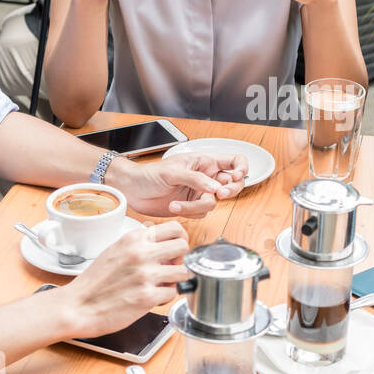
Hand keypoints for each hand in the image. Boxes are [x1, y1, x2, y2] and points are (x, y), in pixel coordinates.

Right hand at [55, 222, 190, 337]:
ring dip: (175, 279)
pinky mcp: (148, 297)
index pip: (174, 228)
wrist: (78, 306)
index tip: (176, 249)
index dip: (180, 239)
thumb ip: (137, 242)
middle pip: (183, 246)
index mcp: (134, 239)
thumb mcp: (115, 250)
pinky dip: (165, 297)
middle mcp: (142, 253)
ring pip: (183, 271)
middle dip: (180, 258)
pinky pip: (173, 293)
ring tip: (161, 284)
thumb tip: (156, 232)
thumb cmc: (94, 281)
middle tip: (171, 267)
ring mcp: (146, 275)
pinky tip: (152, 297)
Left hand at [107, 153, 247, 217]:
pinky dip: (188, 213)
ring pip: (214, 203)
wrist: (133, 190)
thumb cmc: (149, 174)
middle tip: (218, 194)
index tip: (236, 176)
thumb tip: (215, 187)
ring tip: (177, 204)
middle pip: (232, 185)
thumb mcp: (173, 172)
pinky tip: (174, 207)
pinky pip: (201, 213)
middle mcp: (206, 177)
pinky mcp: (191, 207)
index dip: (241, 168)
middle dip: (228, 191)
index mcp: (204, 161)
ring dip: (196, 206)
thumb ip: (196, 179)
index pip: (234, 161)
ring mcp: (199, 192)